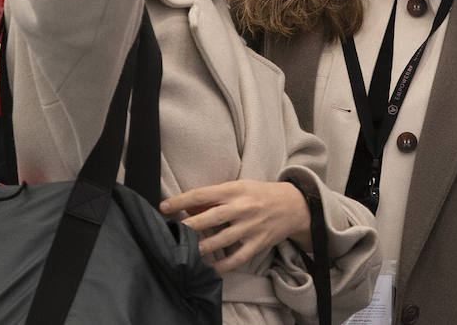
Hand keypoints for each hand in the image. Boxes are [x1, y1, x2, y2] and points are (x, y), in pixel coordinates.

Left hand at [160, 179, 310, 273]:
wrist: (293, 205)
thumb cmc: (260, 194)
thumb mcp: (239, 187)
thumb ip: (214, 196)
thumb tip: (186, 206)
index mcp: (235, 190)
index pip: (203, 194)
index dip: (181, 200)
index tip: (164, 207)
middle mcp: (242, 208)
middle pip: (210, 218)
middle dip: (188, 226)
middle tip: (169, 232)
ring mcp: (250, 227)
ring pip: (220, 240)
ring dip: (200, 248)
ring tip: (183, 252)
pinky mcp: (257, 244)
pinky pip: (236, 258)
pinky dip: (221, 266)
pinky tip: (208, 269)